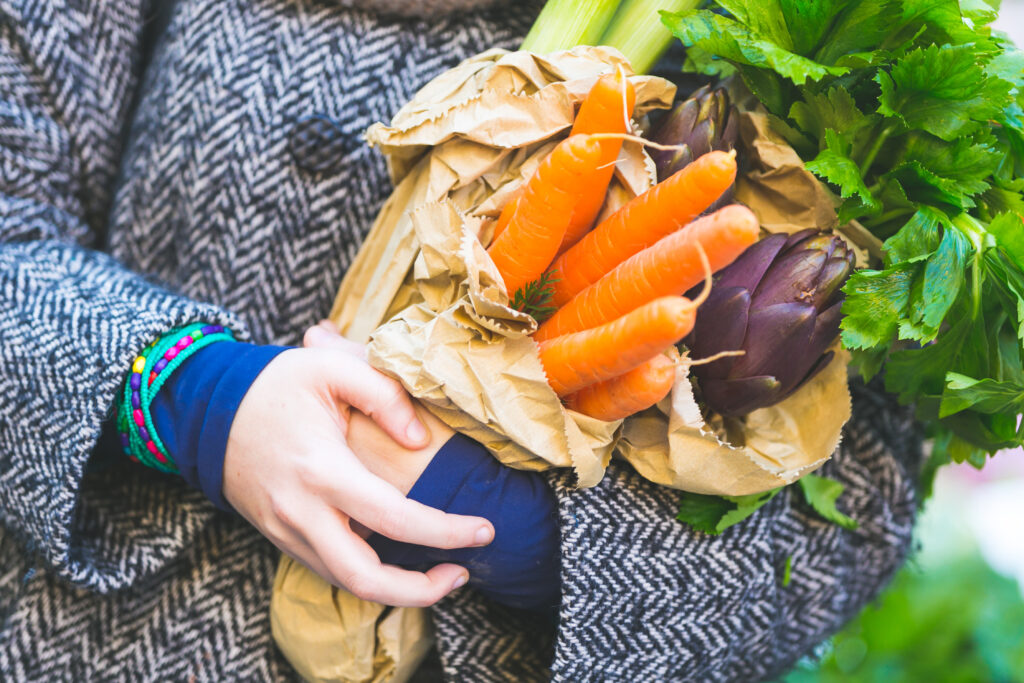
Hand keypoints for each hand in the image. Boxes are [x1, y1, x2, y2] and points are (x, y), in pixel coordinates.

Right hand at [222, 327, 492, 607]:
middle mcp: (302, 513)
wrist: (206, 408)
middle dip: (421, 591)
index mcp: (322, 470)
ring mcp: (287, 532)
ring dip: (397, 589)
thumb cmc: (274, 384)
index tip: (485, 530)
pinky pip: (330, 570)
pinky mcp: (281, 537)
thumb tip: (420, 441)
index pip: (396, 518)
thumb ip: (385, 395)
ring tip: (441, 569)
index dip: (447, 531)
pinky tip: (398, 556)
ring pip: (347, 583)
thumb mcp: (331, 367)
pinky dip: (369, 575)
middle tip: (462, 572)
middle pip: (366, 580)